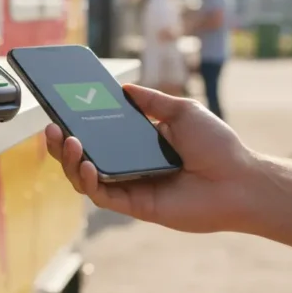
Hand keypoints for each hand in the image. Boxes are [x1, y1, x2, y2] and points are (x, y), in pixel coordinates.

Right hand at [44, 84, 254, 232]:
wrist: (240, 179)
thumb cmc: (218, 145)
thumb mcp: (183, 111)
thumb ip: (152, 100)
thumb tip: (124, 87)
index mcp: (139, 142)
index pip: (100, 132)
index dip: (77, 122)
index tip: (60, 106)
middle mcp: (130, 164)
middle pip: (84, 156)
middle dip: (61, 143)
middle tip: (52, 126)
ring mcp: (130, 186)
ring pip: (85, 177)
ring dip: (69, 160)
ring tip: (66, 141)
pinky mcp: (135, 205)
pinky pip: (102, 195)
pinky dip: (87, 180)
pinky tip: (85, 164)